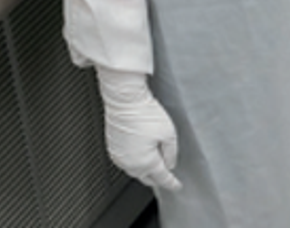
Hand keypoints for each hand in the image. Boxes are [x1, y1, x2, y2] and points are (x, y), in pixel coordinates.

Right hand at [98, 70, 179, 192]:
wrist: (124, 103)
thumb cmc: (145, 114)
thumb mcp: (168, 133)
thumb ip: (171, 152)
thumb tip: (170, 163)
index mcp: (146, 162)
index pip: (161, 178)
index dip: (171, 183)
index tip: (176, 186)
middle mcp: (130, 163)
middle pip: (146, 177)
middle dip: (157, 178)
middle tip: (167, 175)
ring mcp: (119, 158)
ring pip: (135, 171)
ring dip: (145, 170)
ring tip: (156, 163)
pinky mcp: (113, 150)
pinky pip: (126, 162)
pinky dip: (135, 162)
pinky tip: (141, 155)